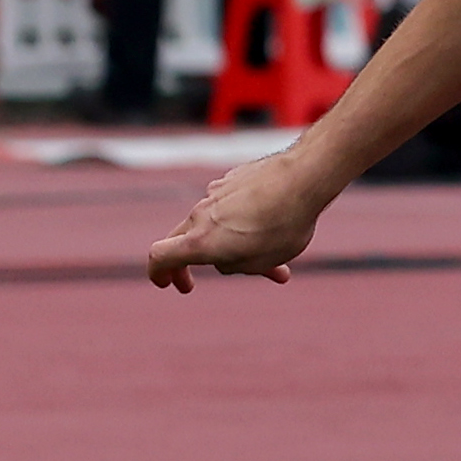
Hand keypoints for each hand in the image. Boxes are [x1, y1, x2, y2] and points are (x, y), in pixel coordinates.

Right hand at [146, 151, 327, 292]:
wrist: (302, 178)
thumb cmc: (282, 226)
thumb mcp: (259, 262)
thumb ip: (232, 265)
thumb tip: (224, 259)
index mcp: (200, 240)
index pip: (159, 256)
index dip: (158, 273)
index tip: (165, 283)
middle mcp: (201, 214)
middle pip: (180, 240)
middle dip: (184, 264)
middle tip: (190, 282)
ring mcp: (215, 193)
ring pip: (212, 225)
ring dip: (228, 245)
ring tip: (272, 264)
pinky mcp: (232, 179)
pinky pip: (229, 207)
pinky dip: (241, 223)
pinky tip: (269, 226)